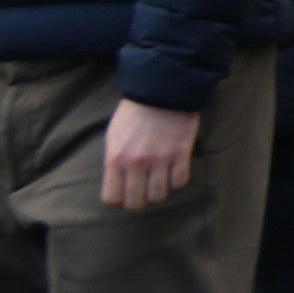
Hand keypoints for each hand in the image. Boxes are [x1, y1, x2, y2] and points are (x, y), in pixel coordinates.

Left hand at [102, 95, 200, 211]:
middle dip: (140, 200)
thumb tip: (118, 182)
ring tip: (161, 180)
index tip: (125, 193)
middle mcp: (136, 163)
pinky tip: (175, 169)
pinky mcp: (181, 153)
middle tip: (144, 190)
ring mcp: (160, 159)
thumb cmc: (134, 113)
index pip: (112, 198)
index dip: (119, 200)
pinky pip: (180, 182)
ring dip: (160, 191)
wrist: (163, 89)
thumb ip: (114, 161)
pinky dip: (178, 179)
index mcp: (115, 159)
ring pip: (159, 196)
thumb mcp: (114, 136)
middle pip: (136, 203)